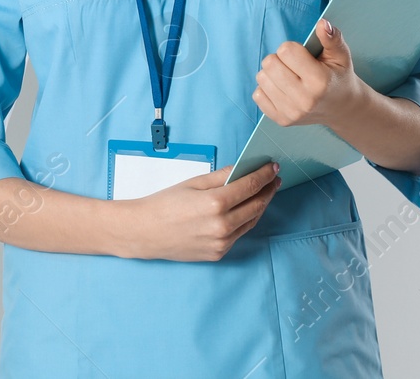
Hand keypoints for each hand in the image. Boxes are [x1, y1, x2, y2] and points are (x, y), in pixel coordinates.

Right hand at [115, 163, 279, 261]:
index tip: (273, 167)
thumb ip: (221, 176)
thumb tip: (242, 169)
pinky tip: (247, 209)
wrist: (145, 232)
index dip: (264, 175)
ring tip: (264, 192)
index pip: (250, 186)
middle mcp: (222, 225)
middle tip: (274, 178)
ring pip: (251, 221)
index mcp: (215, 203)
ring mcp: (222, 242)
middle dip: (268, 189)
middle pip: (257, 204)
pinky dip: (246, 220)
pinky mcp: (219, 253)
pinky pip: (239, 234)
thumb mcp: (193, 183)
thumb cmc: (164, 204)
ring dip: (261, 205)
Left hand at [254, 18, 369, 129]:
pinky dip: (267, 89)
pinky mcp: (281, 120)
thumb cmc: (338, 77)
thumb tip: (323, 23)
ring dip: (272, 73)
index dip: (293, 48)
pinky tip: (283, 90)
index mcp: (320, 81)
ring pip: (261, 78)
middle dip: (280, 59)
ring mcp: (292, 112)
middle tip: (294, 66)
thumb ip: (332, 38)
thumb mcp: (341, 55)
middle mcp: (305, 100)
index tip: (303, 56)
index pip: (286, 51)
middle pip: (269, 63)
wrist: (342, 108)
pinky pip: (257, 95)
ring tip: (289, 77)